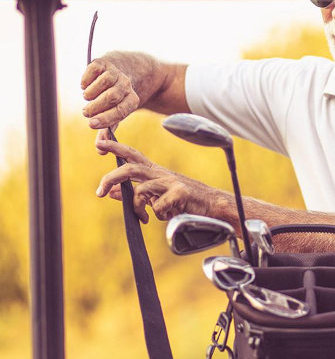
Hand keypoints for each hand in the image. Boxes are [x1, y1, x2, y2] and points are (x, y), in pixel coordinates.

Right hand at [81, 59, 139, 129]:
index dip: (106, 118)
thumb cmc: (113, 101)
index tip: (91, 124)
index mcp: (132, 100)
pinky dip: (86, 80)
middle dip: (96, 107)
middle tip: (86, 112)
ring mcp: (115, 72)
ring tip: (87, 98)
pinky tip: (85, 85)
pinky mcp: (103, 62)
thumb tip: (100, 150)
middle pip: (112, 97)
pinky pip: (94, 70)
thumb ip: (107, 131)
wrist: (118, 72)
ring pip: (104, 82)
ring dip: (91, 93)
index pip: (121, 111)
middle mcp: (126, 85)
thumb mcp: (113, 115)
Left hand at [95, 140, 213, 221]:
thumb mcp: (156, 195)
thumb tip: (112, 192)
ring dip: (137, 208)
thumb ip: (135, 193)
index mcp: (155, 171)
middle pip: (130, 168)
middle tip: (100, 192)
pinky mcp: (180, 193)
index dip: (116, 146)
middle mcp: (161, 173)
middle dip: (111, 177)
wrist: (212, 205)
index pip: (132, 154)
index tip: (99, 142)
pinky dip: (158, 215)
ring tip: (143, 217)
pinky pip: (158, 206)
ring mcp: (171, 182)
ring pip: (141, 190)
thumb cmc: (183, 200)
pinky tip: (165, 217)